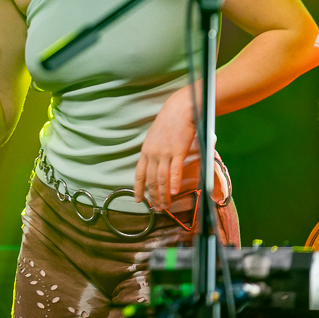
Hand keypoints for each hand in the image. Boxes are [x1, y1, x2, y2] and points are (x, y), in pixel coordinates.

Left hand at [134, 90, 196, 210]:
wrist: (180, 109)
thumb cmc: (169, 122)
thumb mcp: (155, 137)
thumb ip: (155, 151)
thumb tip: (156, 164)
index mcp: (145, 151)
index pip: (139, 174)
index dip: (138, 188)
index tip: (139, 200)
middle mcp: (152, 153)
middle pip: (151, 180)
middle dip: (154, 197)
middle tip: (158, 209)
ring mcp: (164, 153)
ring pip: (161, 179)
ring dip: (163, 195)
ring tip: (166, 206)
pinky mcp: (177, 151)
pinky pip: (174, 171)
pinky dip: (174, 183)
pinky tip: (175, 193)